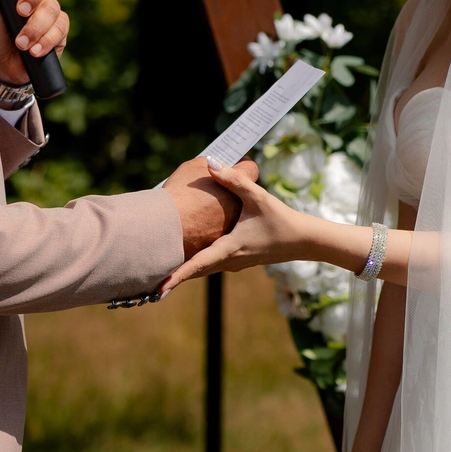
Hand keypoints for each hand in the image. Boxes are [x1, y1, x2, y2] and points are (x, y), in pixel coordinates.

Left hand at [158, 158, 311, 293]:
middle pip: (195, 271)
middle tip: (148, 284)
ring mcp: (234, 264)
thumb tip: (212, 162)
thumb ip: (234, 179)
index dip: (178, 276)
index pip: (198, 265)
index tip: (160, 288)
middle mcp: (229, 261)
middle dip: (173, 276)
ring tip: (161, 273)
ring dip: (184, 271)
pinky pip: (211, 265)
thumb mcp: (257, 197)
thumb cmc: (280, 219)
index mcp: (230, 248)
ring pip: (203, 269)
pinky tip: (187, 258)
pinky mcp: (238, 261)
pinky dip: (197, 265)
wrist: (302, 240)